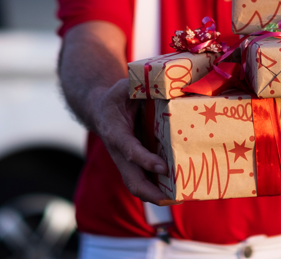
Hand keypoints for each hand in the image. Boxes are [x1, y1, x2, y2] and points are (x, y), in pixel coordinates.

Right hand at [93, 79, 177, 204]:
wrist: (99, 110)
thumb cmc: (117, 97)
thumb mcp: (126, 87)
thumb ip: (141, 87)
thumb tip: (165, 84)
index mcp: (115, 132)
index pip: (130, 151)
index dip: (146, 161)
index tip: (163, 168)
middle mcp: (119, 152)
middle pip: (132, 180)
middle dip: (152, 192)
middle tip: (175, 196)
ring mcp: (125, 161)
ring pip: (136, 185)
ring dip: (156, 195)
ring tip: (181, 196)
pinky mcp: (132, 164)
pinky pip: (143, 181)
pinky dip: (157, 188)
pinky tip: (177, 189)